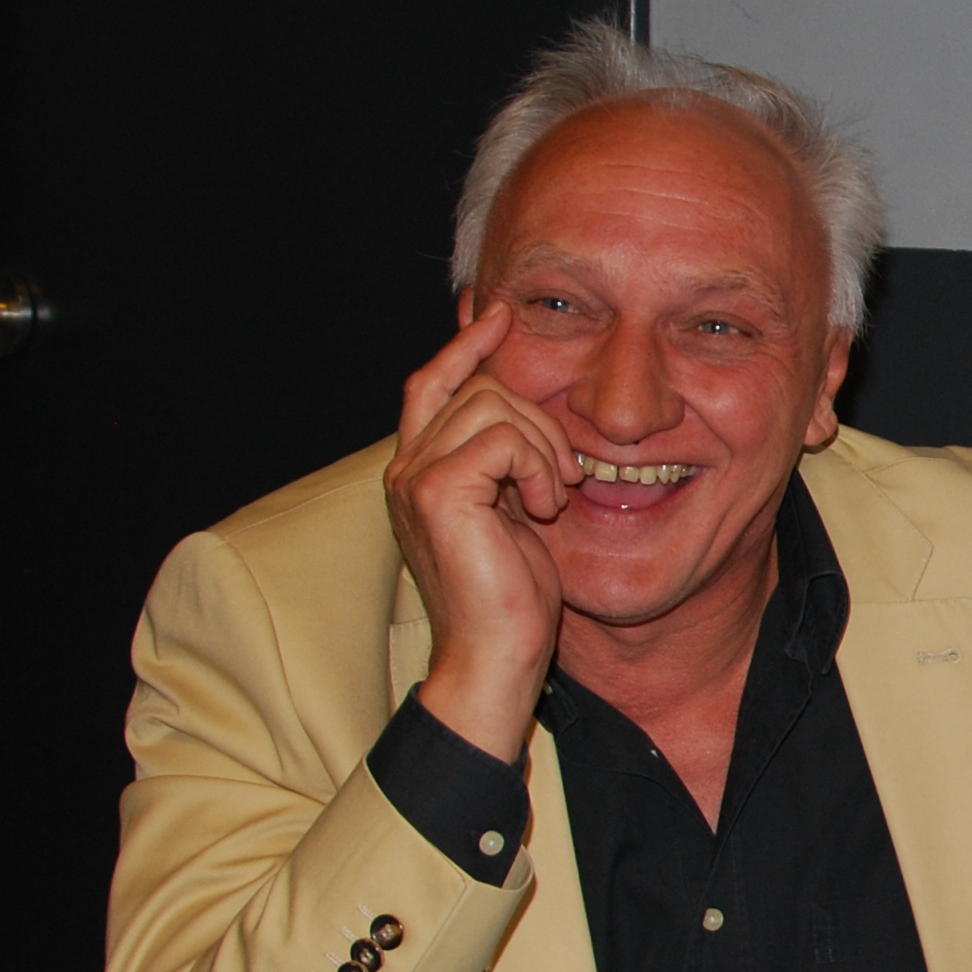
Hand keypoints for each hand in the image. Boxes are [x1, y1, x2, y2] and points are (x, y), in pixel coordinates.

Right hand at [385, 302, 578, 758]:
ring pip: (490, 403)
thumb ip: (510, 461)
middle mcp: (404, 467)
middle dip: (535, 414)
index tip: (498, 312)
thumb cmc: (512, 598)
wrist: (494, 659)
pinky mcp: (437, 491)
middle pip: (471, 385)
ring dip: (544, 444)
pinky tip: (546, 506)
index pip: (433, 382)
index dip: (466, 343)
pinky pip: (502, 436)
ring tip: (556, 496)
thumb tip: (529, 410)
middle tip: (567, 473)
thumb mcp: (514, 511)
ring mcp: (413, 477)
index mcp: (419, 470)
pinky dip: (538, 465)